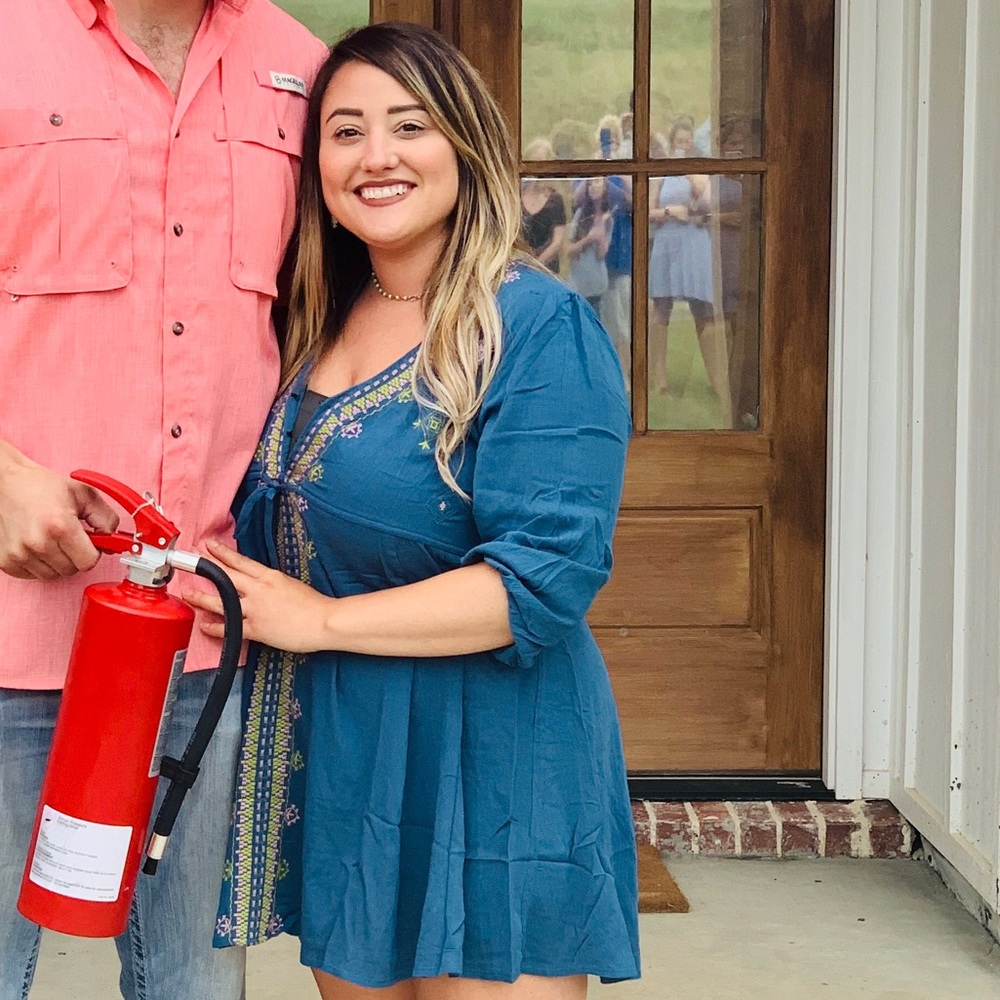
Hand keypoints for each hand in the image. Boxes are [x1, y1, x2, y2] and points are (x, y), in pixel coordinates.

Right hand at [0, 451, 118, 579]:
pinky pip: (33, 575)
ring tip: (52, 539)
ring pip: (53, 575)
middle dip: (76, 556)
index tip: (89, 542)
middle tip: (68, 537)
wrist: (7, 483)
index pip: (88, 562)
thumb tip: (114, 540)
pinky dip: (39, 564)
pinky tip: (38, 545)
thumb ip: (106, 518)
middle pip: (72, 570)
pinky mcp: (6, 561)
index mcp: (60, 526)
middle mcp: (38, 543)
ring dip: (58, 561)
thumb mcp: (84, 495)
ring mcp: (19, 554)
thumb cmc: (43, 487)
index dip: (93, 552)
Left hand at [183, 540, 333, 653]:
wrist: (324, 621)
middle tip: (190, 560)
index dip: (222, 553)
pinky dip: (216, 628)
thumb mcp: (291, 584)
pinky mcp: (256, 628)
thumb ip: (273, 583)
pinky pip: (230, 628)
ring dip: (202, 597)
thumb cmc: (314, 605)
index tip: (209, 545)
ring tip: (189, 593)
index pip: (240, 561)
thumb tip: (262, 584)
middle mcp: (259, 590)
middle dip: (206, 567)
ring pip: (221, 601)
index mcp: (270, 577)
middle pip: (226, 576)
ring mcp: (255, 609)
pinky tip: (205, 626)